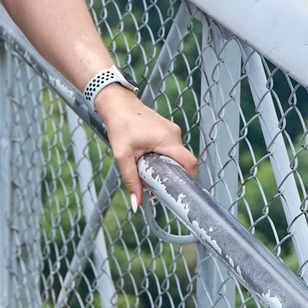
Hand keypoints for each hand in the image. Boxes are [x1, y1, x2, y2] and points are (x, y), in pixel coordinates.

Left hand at [97, 85, 196, 206]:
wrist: (117, 103)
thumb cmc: (120, 125)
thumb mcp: (122, 155)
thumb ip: (131, 180)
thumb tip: (136, 203)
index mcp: (167, 139)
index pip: (189, 162)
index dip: (189, 178)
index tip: (177, 190)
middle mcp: (174, 134)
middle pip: (183, 161)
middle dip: (172, 175)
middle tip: (155, 185)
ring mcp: (172, 130)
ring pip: (176, 155)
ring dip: (166, 166)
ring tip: (148, 170)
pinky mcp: (168, 129)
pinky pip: (172, 148)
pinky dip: (164, 157)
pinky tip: (148, 159)